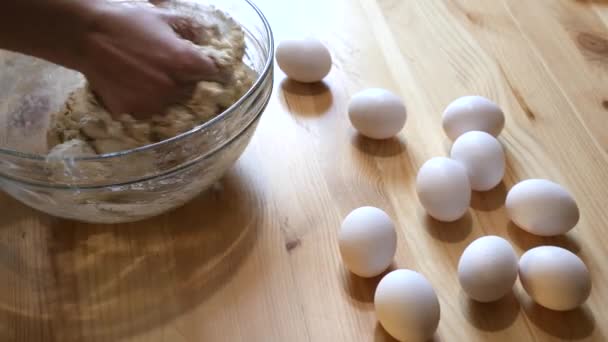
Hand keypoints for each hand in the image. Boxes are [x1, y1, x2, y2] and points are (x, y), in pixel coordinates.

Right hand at [80, 2, 220, 117]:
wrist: (85, 36)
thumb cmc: (127, 22)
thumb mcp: (163, 17)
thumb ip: (190, 29)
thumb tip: (206, 40)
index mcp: (185, 62)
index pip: (214, 74)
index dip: (211, 70)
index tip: (207, 69)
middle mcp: (173, 87)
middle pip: (193, 91)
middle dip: (188, 82)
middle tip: (171, 69)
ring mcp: (153, 102)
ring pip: (172, 103)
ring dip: (167, 94)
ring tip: (150, 78)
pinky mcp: (133, 112)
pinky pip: (150, 112)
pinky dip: (146, 103)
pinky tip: (136, 87)